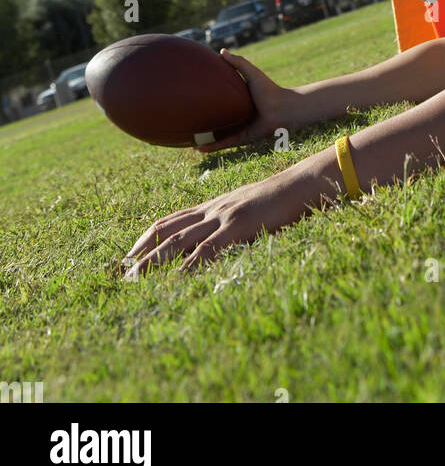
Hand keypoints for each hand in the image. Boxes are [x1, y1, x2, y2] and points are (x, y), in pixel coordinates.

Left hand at [122, 167, 306, 275]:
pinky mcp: (238, 226)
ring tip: (136, 281)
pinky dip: (189, 266)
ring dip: (154, 262)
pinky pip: (207, 249)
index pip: (169, 221)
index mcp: (212, 206)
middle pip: (165, 231)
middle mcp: (211, 209)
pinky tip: (177, 280)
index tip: (128, 257)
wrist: (300, 184)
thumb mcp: (247, 208)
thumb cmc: (278, 200)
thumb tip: (217, 240)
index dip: (145, 239)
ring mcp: (222, 216)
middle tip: (122, 275)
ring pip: (178, 241)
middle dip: (141, 254)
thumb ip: (229, 221)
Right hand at [195, 49, 295, 153]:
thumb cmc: (269, 89)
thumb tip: (221, 51)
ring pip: (218, 135)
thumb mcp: (251, 73)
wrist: (283, 108)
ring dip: (204, 139)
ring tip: (188, 141)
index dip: (208, 99)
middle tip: (186, 120)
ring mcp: (239, 128)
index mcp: (239, 100)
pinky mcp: (243, 138)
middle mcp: (238, 115)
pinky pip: (225, 143)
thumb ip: (238, 62)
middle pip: (217, 119)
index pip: (220, 100)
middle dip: (203, 121)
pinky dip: (213, 147)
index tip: (193, 97)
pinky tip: (200, 149)